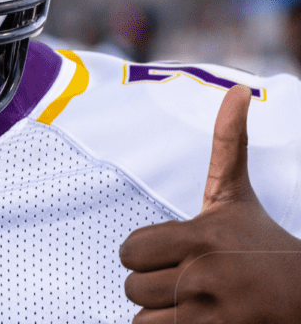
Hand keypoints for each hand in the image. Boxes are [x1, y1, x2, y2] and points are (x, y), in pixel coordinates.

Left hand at [121, 85, 300, 322]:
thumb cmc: (262, 243)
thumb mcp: (238, 196)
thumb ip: (229, 143)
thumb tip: (239, 89)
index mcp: (202, 235)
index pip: (129, 250)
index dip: (144, 253)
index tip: (172, 252)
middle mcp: (205, 274)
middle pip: (132, 286)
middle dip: (152, 284)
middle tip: (184, 278)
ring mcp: (212, 312)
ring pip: (142, 317)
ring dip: (162, 312)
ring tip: (194, 300)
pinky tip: (195, 318)